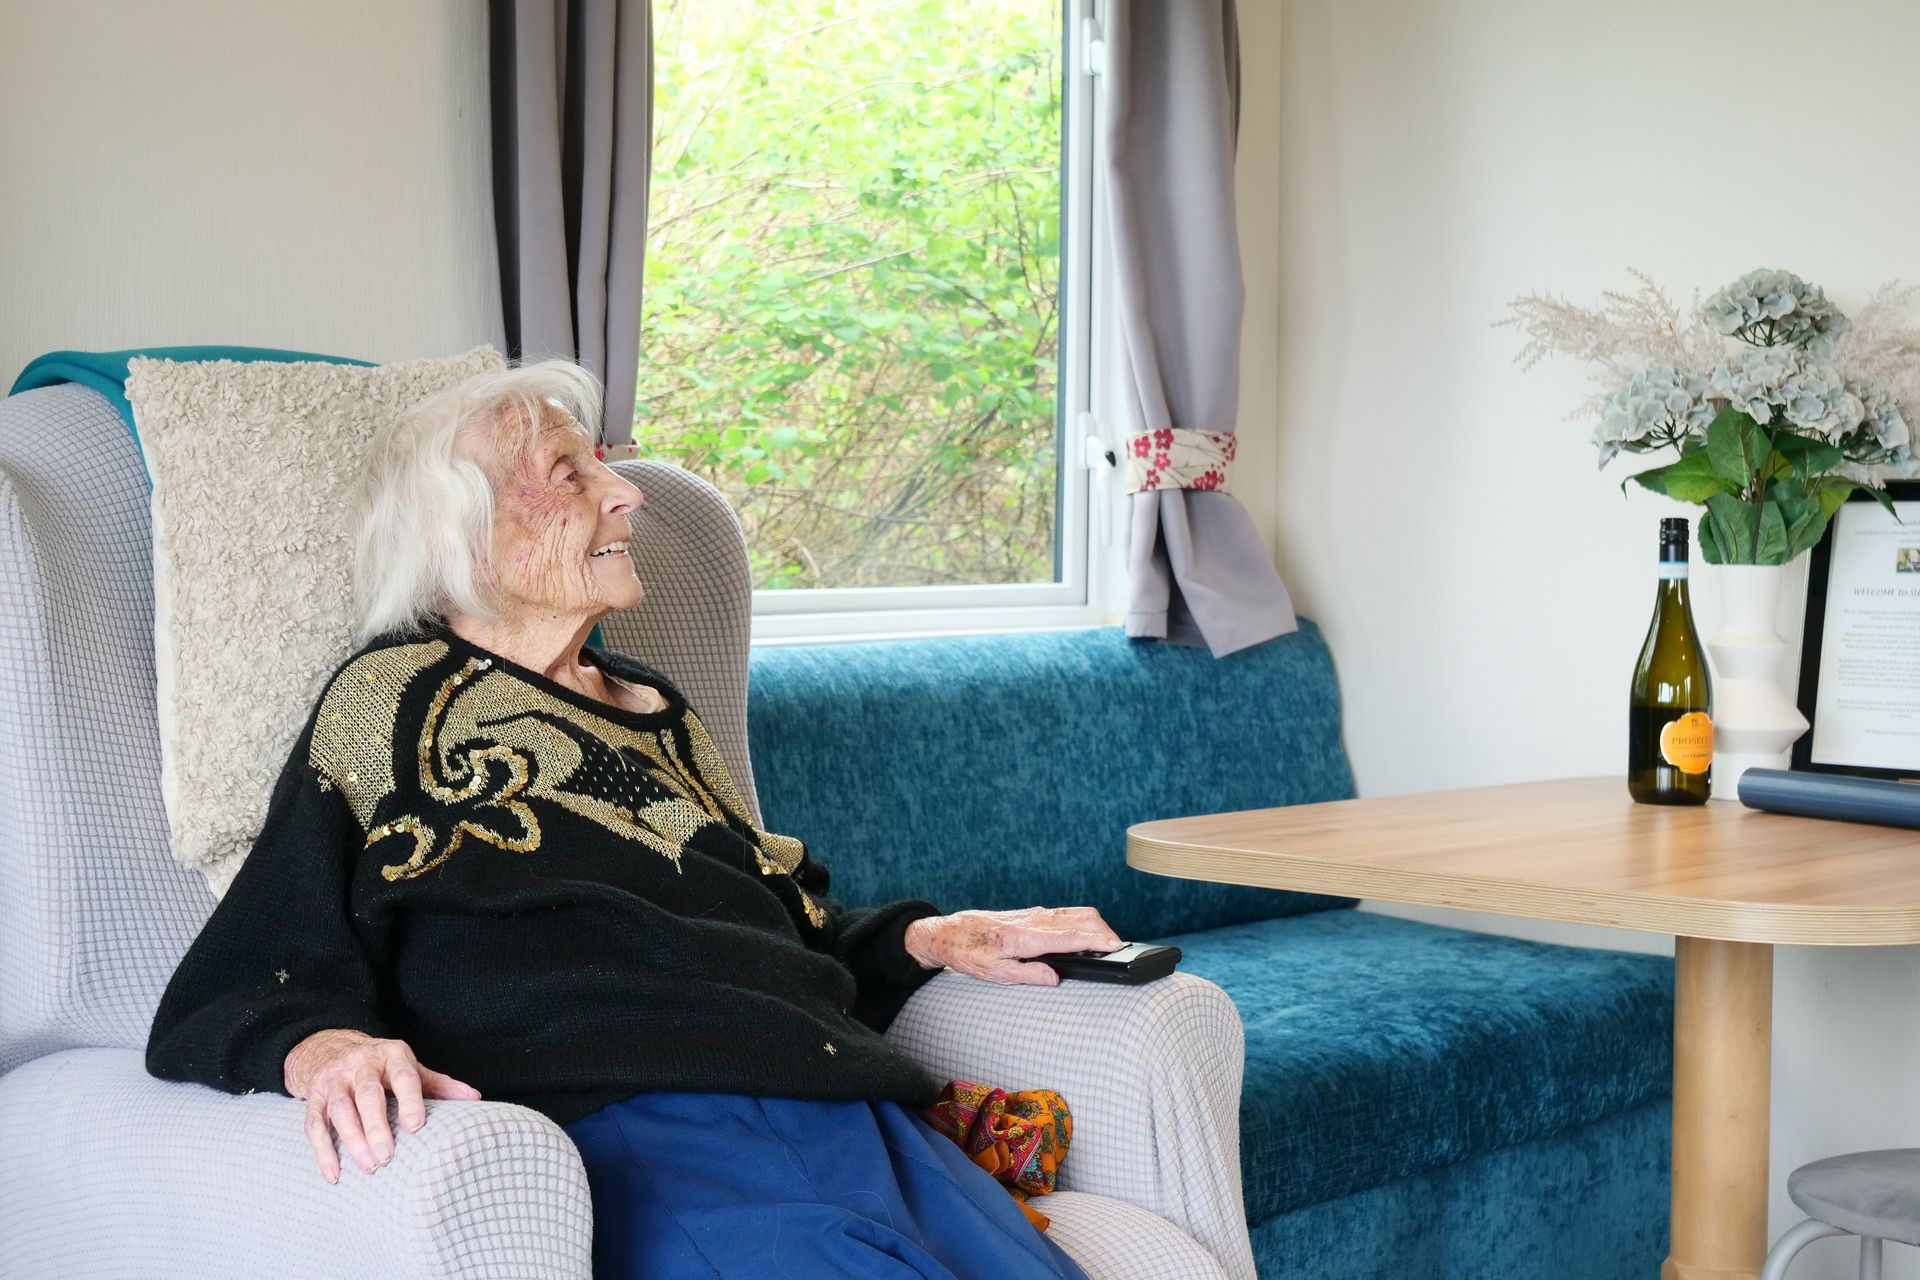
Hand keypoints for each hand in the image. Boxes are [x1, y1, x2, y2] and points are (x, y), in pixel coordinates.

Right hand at [284, 1028, 482, 1183]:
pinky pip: (314, 1123)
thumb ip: (438, 1084)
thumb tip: (474, 1098)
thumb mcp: (410, 1067)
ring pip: (340, 1109)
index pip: (404, 1077)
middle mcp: (361, 1064)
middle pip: (368, 1094)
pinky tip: (334, 1174)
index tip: (416, 1127)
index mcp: (392, 1056)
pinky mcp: (313, 1096)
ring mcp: (335, 1079)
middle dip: (377, 1126)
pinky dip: (322, 1150)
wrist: (330, 1047)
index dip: (410, 1100)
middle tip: (387, 1157)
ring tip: (368, 1167)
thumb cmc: (382, 1066)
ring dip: (352, 1139)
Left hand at [903, 906, 1123, 985]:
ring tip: (1108, 943)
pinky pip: (1065, 913)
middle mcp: (1032, 921)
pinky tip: (1087, 934)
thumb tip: (1055, 978)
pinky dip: (1083, 922)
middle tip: (1117, 950)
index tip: (1113, 945)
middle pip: (1080, 918)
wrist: (949, 932)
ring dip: (1096, 926)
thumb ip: (1027, 974)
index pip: (1067, 936)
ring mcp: (1034, 914)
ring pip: (1075, 913)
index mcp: (1023, 937)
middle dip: (1103, 932)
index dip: (1093, 941)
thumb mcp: (993, 972)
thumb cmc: (968, 953)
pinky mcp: (1033, 914)